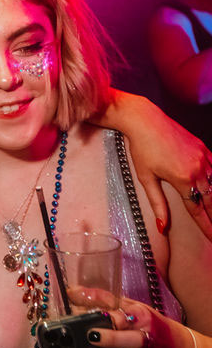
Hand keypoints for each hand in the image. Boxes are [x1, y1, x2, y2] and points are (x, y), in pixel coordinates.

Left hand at [84, 296, 193, 347]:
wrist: (179, 347)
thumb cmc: (147, 323)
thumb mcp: (129, 305)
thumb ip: (102, 299)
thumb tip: (73, 292)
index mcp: (142, 317)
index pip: (127, 316)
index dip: (111, 318)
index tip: (95, 317)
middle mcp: (147, 338)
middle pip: (132, 340)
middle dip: (112, 339)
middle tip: (92, 336)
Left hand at [122, 95, 211, 241]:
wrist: (145, 120)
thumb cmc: (141, 149)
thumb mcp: (146, 179)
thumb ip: (158, 204)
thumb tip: (163, 227)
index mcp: (182, 179)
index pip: (197, 209)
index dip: (206, 226)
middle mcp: (197, 169)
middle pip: (211, 200)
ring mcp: (203, 157)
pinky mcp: (203, 147)